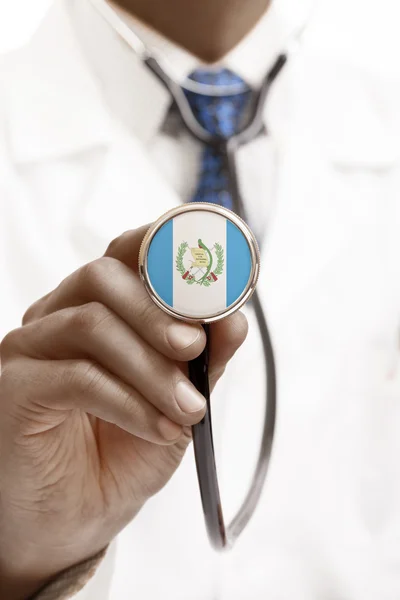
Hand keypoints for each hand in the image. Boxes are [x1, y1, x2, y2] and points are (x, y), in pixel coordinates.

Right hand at [0, 226, 247, 599]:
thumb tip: (234, 319)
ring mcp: (30, 350)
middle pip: (103, 277)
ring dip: (151, 367)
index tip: (211, 272)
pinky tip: (157, 428)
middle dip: (158, 311)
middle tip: (195, 349)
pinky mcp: (14, 390)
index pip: (124, 255)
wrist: (72, 521)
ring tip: (187, 408)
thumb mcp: (177, 402)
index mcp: (98, 310)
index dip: (165, 248)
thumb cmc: (120, 454)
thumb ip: (203, 360)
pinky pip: (75, 377)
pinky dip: (128, 401)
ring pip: (90, 324)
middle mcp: (57, 318)